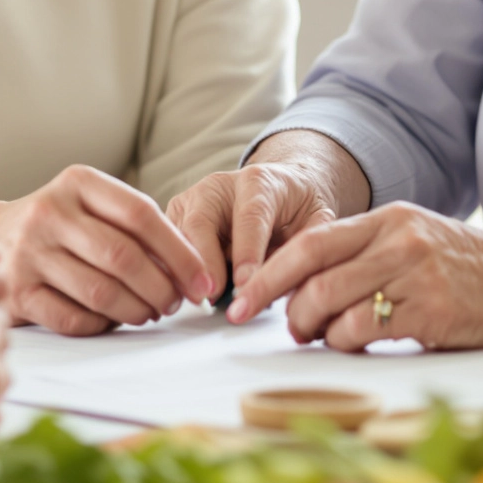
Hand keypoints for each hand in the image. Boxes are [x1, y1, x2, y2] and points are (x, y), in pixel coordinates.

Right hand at [0, 164, 218, 335]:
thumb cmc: (59, 225)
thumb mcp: (91, 204)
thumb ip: (136, 227)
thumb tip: (191, 271)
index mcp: (77, 182)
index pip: (141, 214)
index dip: (180, 252)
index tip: (203, 282)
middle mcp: (49, 211)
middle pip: (123, 256)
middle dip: (162, 287)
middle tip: (175, 303)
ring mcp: (28, 252)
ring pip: (101, 292)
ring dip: (136, 310)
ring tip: (149, 312)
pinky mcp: (15, 291)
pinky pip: (73, 319)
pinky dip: (102, 325)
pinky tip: (111, 320)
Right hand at [170, 153, 342, 303]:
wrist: (278, 187)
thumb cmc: (296, 206)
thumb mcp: (317, 218)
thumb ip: (309, 245)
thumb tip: (294, 280)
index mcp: (258, 181)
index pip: (249, 217)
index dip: (246, 253)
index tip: (246, 285)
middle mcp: (217, 186)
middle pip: (201, 223)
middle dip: (205, 263)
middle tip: (211, 298)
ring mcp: (191, 199)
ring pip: (176, 235)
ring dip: (183, 270)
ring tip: (196, 300)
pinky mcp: (174, 217)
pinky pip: (166, 245)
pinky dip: (172, 270)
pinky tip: (183, 292)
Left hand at [229, 202, 482, 348]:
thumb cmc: (466, 266)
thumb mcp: (413, 240)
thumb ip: (363, 254)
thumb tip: (303, 288)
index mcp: (386, 219)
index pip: (309, 242)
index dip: (269, 273)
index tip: (242, 299)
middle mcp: (398, 241)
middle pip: (314, 277)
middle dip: (287, 309)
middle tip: (291, 329)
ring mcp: (417, 276)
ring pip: (335, 307)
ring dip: (318, 332)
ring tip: (326, 338)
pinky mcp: (434, 312)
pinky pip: (368, 332)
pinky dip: (350, 343)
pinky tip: (360, 343)